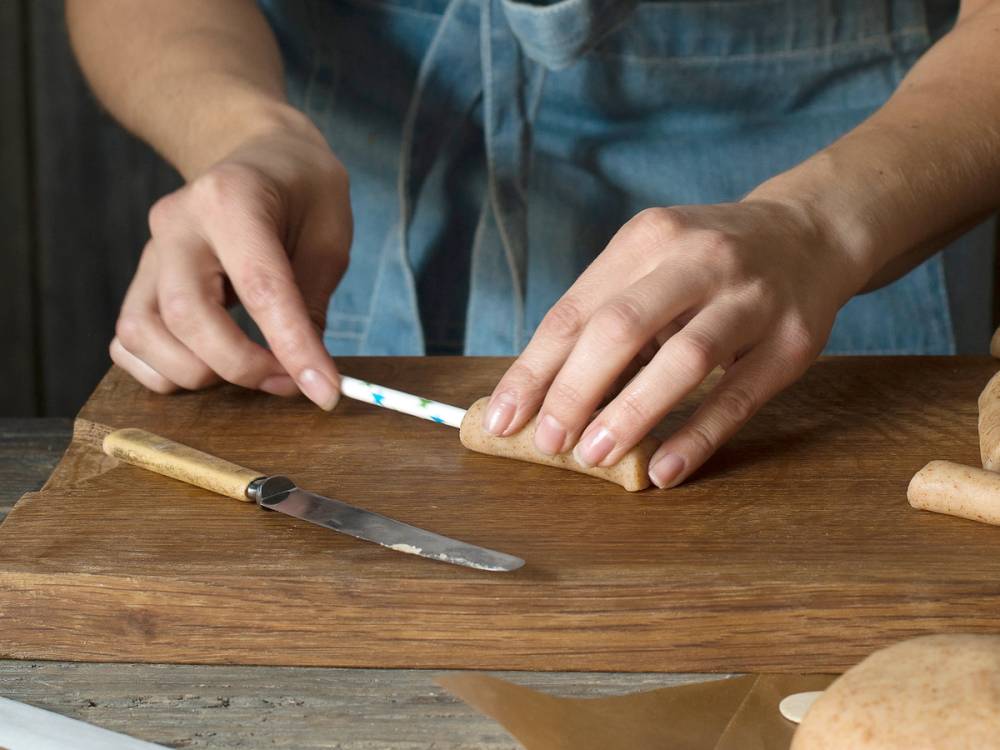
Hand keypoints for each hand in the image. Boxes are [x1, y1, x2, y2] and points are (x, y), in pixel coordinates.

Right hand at [110, 116, 351, 408]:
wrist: (260, 157)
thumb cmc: (302, 193)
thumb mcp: (330, 236)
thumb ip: (313, 302)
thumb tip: (306, 374)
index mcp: (231, 199)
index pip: (259, 287)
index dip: (292, 347)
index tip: (324, 391)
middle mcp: (178, 224)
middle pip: (185, 314)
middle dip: (240, 366)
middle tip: (289, 381)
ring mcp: (150, 252)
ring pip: (142, 333)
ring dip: (196, 372)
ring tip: (251, 371)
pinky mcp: (140, 280)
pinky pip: (128, 341)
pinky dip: (161, 370)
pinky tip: (207, 366)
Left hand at [483, 200, 863, 487]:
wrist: (810, 233)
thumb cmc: (707, 261)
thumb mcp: (653, 261)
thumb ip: (605, 314)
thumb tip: (541, 392)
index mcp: (648, 238)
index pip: (576, 311)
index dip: (535, 370)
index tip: (503, 417)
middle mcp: (699, 259)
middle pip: (622, 329)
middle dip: (574, 391)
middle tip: (547, 441)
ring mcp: (751, 299)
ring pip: (684, 360)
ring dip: (631, 413)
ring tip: (594, 456)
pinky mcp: (792, 341)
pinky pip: (738, 396)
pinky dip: (696, 436)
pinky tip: (663, 469)